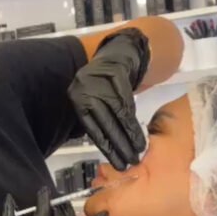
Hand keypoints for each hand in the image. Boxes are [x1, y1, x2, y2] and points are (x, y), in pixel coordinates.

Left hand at [68, 28, 149, 170]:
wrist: (116, 55)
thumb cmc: (101, 84)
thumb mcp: (91, 99)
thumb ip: (95, 119)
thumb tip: (106, 145)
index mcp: (78, 99)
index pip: (91, 127)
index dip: (105, 145)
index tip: (115, 160)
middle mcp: (88, 91)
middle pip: (106, 123)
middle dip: (119, 144)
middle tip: (129, 160)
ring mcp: (103, 84)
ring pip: (119, 115)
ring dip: (130, 135)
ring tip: (138, 150)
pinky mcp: (119, 78)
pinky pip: (127, 104)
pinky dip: (133, 120)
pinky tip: (138, 133)